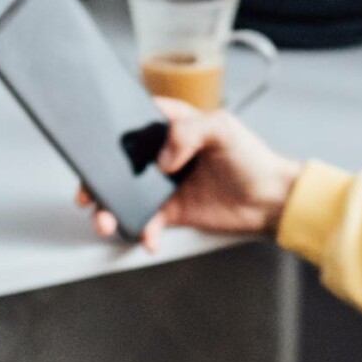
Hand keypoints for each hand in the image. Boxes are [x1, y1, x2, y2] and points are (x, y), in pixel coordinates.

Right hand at [77, 97, 302, 251]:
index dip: (108, 135)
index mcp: (171, 126)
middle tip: (89, 195)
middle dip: (97, 180)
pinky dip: (143, 232)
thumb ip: (189, 132)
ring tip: (107, 223)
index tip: (93, 148)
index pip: (131, 124)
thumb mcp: (223, 129)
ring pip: (125, 196)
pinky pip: (146, 223)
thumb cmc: (252, 158)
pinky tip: (148, 238)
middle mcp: (163, 154)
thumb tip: (163, 159)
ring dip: (111, 211)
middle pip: (118, 164)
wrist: (272, 200)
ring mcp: (164, 185)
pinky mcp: (171, 212)